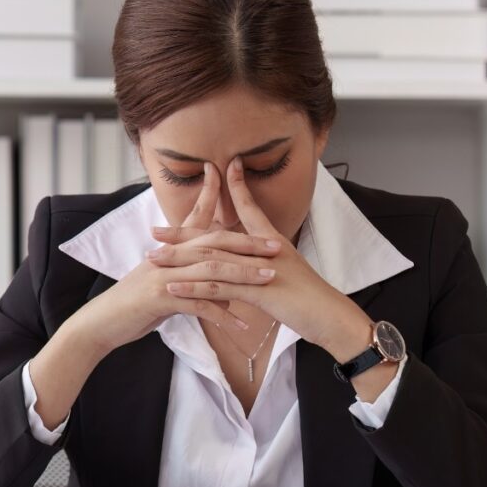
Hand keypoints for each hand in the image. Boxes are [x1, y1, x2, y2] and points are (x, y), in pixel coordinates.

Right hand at [69, 162, 282, 356]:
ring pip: (210, 269)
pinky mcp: (159, 298)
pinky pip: (197, 304)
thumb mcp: (166, 288)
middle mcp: (167, 256)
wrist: (102, 322)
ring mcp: (163, 275)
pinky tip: (242, 325)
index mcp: (169, 250)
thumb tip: (227, 294)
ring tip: (269, 279)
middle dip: (247, 243)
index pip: (196, 218)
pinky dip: (221, 314)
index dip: (213, 196)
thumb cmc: (135, 306)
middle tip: (277, 246)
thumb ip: (194, 284)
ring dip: (242, 274)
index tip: (235, 180)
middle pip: (213, 242)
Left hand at [146, 156, 372, 359]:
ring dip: (180, 259)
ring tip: (154, 258)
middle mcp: (264, 249)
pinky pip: (220, 287)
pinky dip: (193, 287)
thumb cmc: (310, 298)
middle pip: (216, 235)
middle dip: (183, 232)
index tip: (217, 170)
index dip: (234, 187)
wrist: (332, 316)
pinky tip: (173, 288)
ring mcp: (260, 269)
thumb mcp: (285, 272)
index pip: (249, 207)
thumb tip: (248, 259)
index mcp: (271, 241)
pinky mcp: (259, 291)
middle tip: (154, 230)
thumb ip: (264, 262)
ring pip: (212, 259)